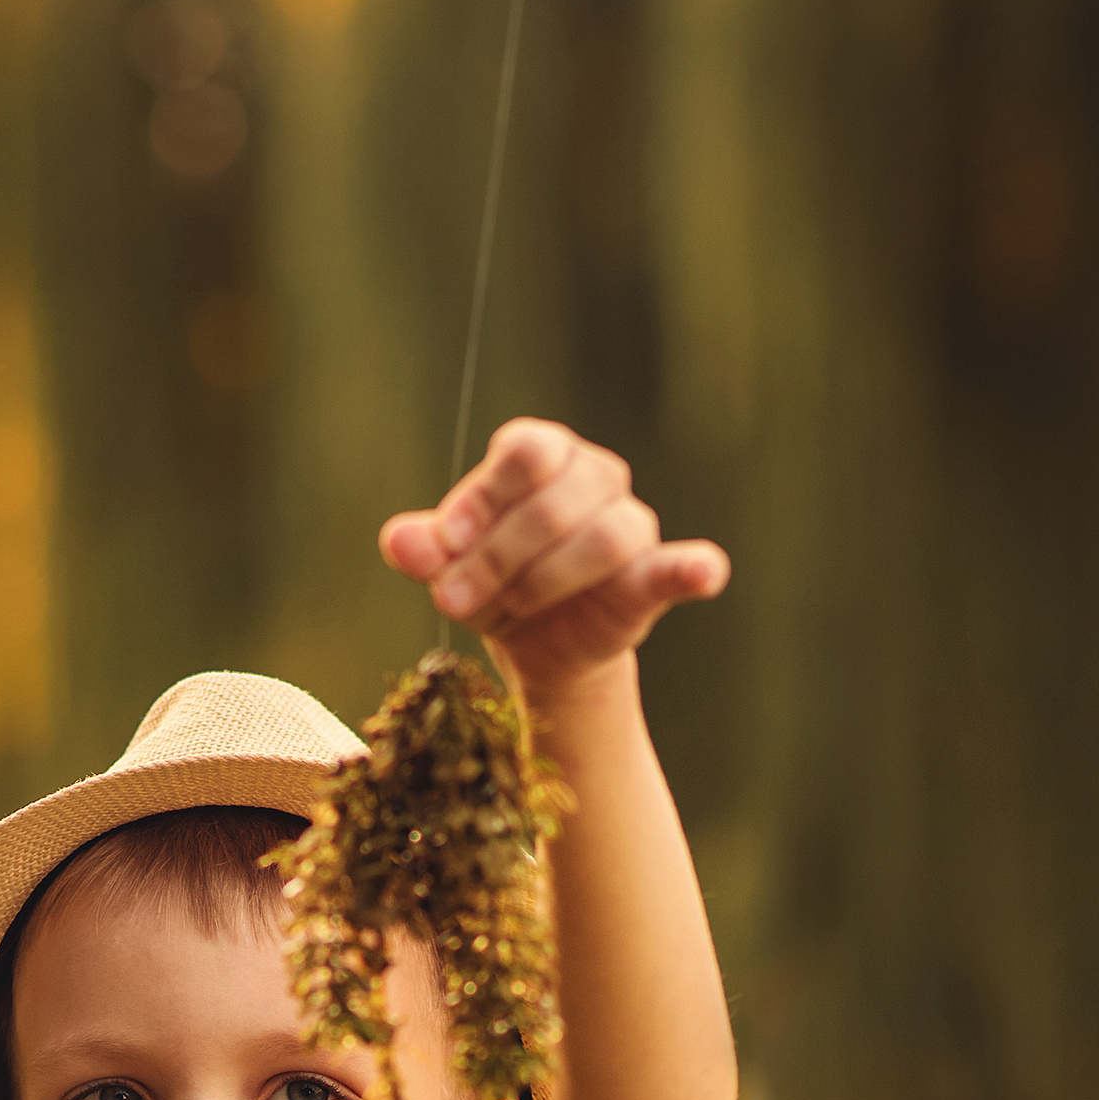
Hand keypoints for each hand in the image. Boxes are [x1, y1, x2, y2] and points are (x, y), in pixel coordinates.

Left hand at [379, 419, 727, 706]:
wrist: (536, 646)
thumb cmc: (492, 584)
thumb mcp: (449, 567)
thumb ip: (428, 551)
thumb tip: (396, 541)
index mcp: (541, 454)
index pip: (524, 453)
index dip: (483, 498)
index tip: (446, 545)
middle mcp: (592, 475)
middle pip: (555, 502)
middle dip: (497, 556)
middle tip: (452, 599)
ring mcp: (629, 523)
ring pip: (604, 537)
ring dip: (545, 580)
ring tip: (509, 611)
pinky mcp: (652, 576)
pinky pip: (680, 565)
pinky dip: (693, 568)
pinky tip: (703, 573)